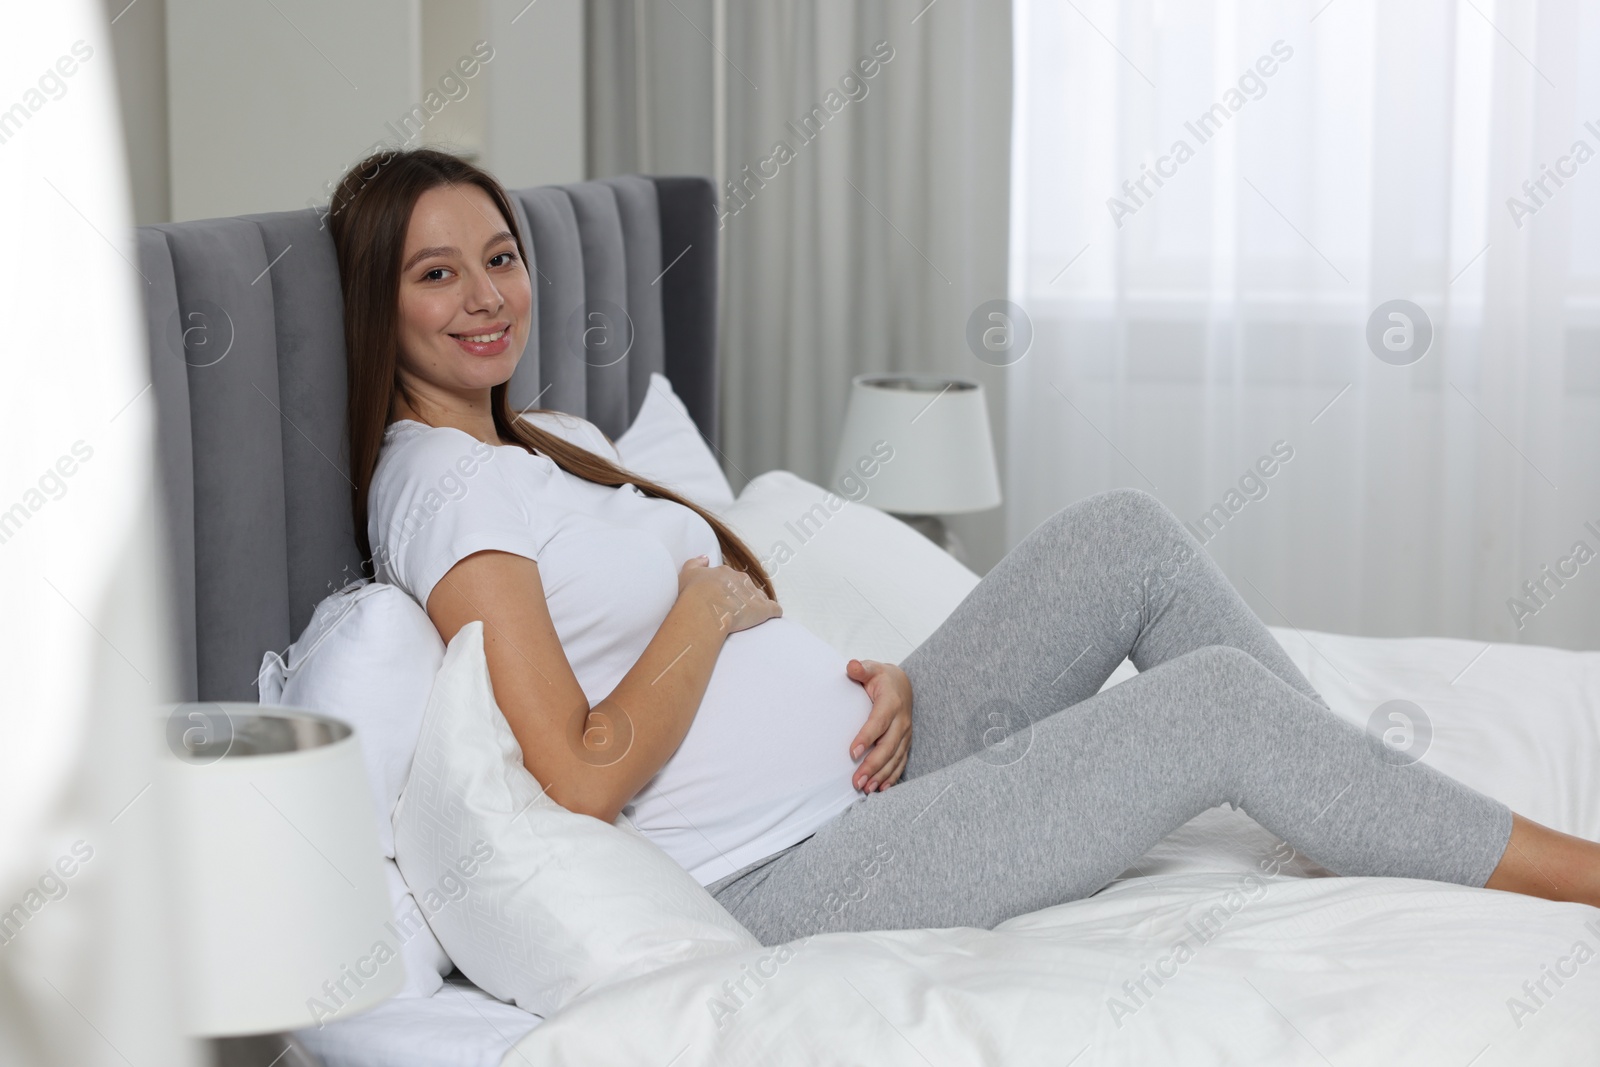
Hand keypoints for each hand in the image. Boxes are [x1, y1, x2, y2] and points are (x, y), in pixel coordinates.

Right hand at [678, 556, 780, 634]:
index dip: (727, 589)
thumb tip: (705, 558)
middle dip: (742, 596)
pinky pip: (774, 609)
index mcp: (725, 573)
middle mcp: (741, 580)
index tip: (722, 598)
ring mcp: (753, 594)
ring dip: (757, 604)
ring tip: (751, 616)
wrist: (705, 608)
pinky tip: (773, 617)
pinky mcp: (763, 609)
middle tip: (734, 610)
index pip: (730, 579)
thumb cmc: (694, 593)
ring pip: (759, 597)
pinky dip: (774, 612)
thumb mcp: (687, 573)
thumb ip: (695, 563)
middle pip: (746, 586)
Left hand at [846, 659, 911, 792]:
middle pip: (888, 746)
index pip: (878, 722)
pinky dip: (892, 776)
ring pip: (895, 758)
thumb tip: (851, 666)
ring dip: (881, 775)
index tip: (852, 752)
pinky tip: (881, 789)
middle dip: (873, 765)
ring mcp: (905, 733)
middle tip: (856, 781)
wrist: (903, 684)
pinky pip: (901, 762)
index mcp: (891, 702)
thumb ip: (860, 669)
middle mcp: (901, 720)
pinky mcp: (905, 742)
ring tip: (866, 788)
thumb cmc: (882, 678)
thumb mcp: (871, 668)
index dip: (866, 737)